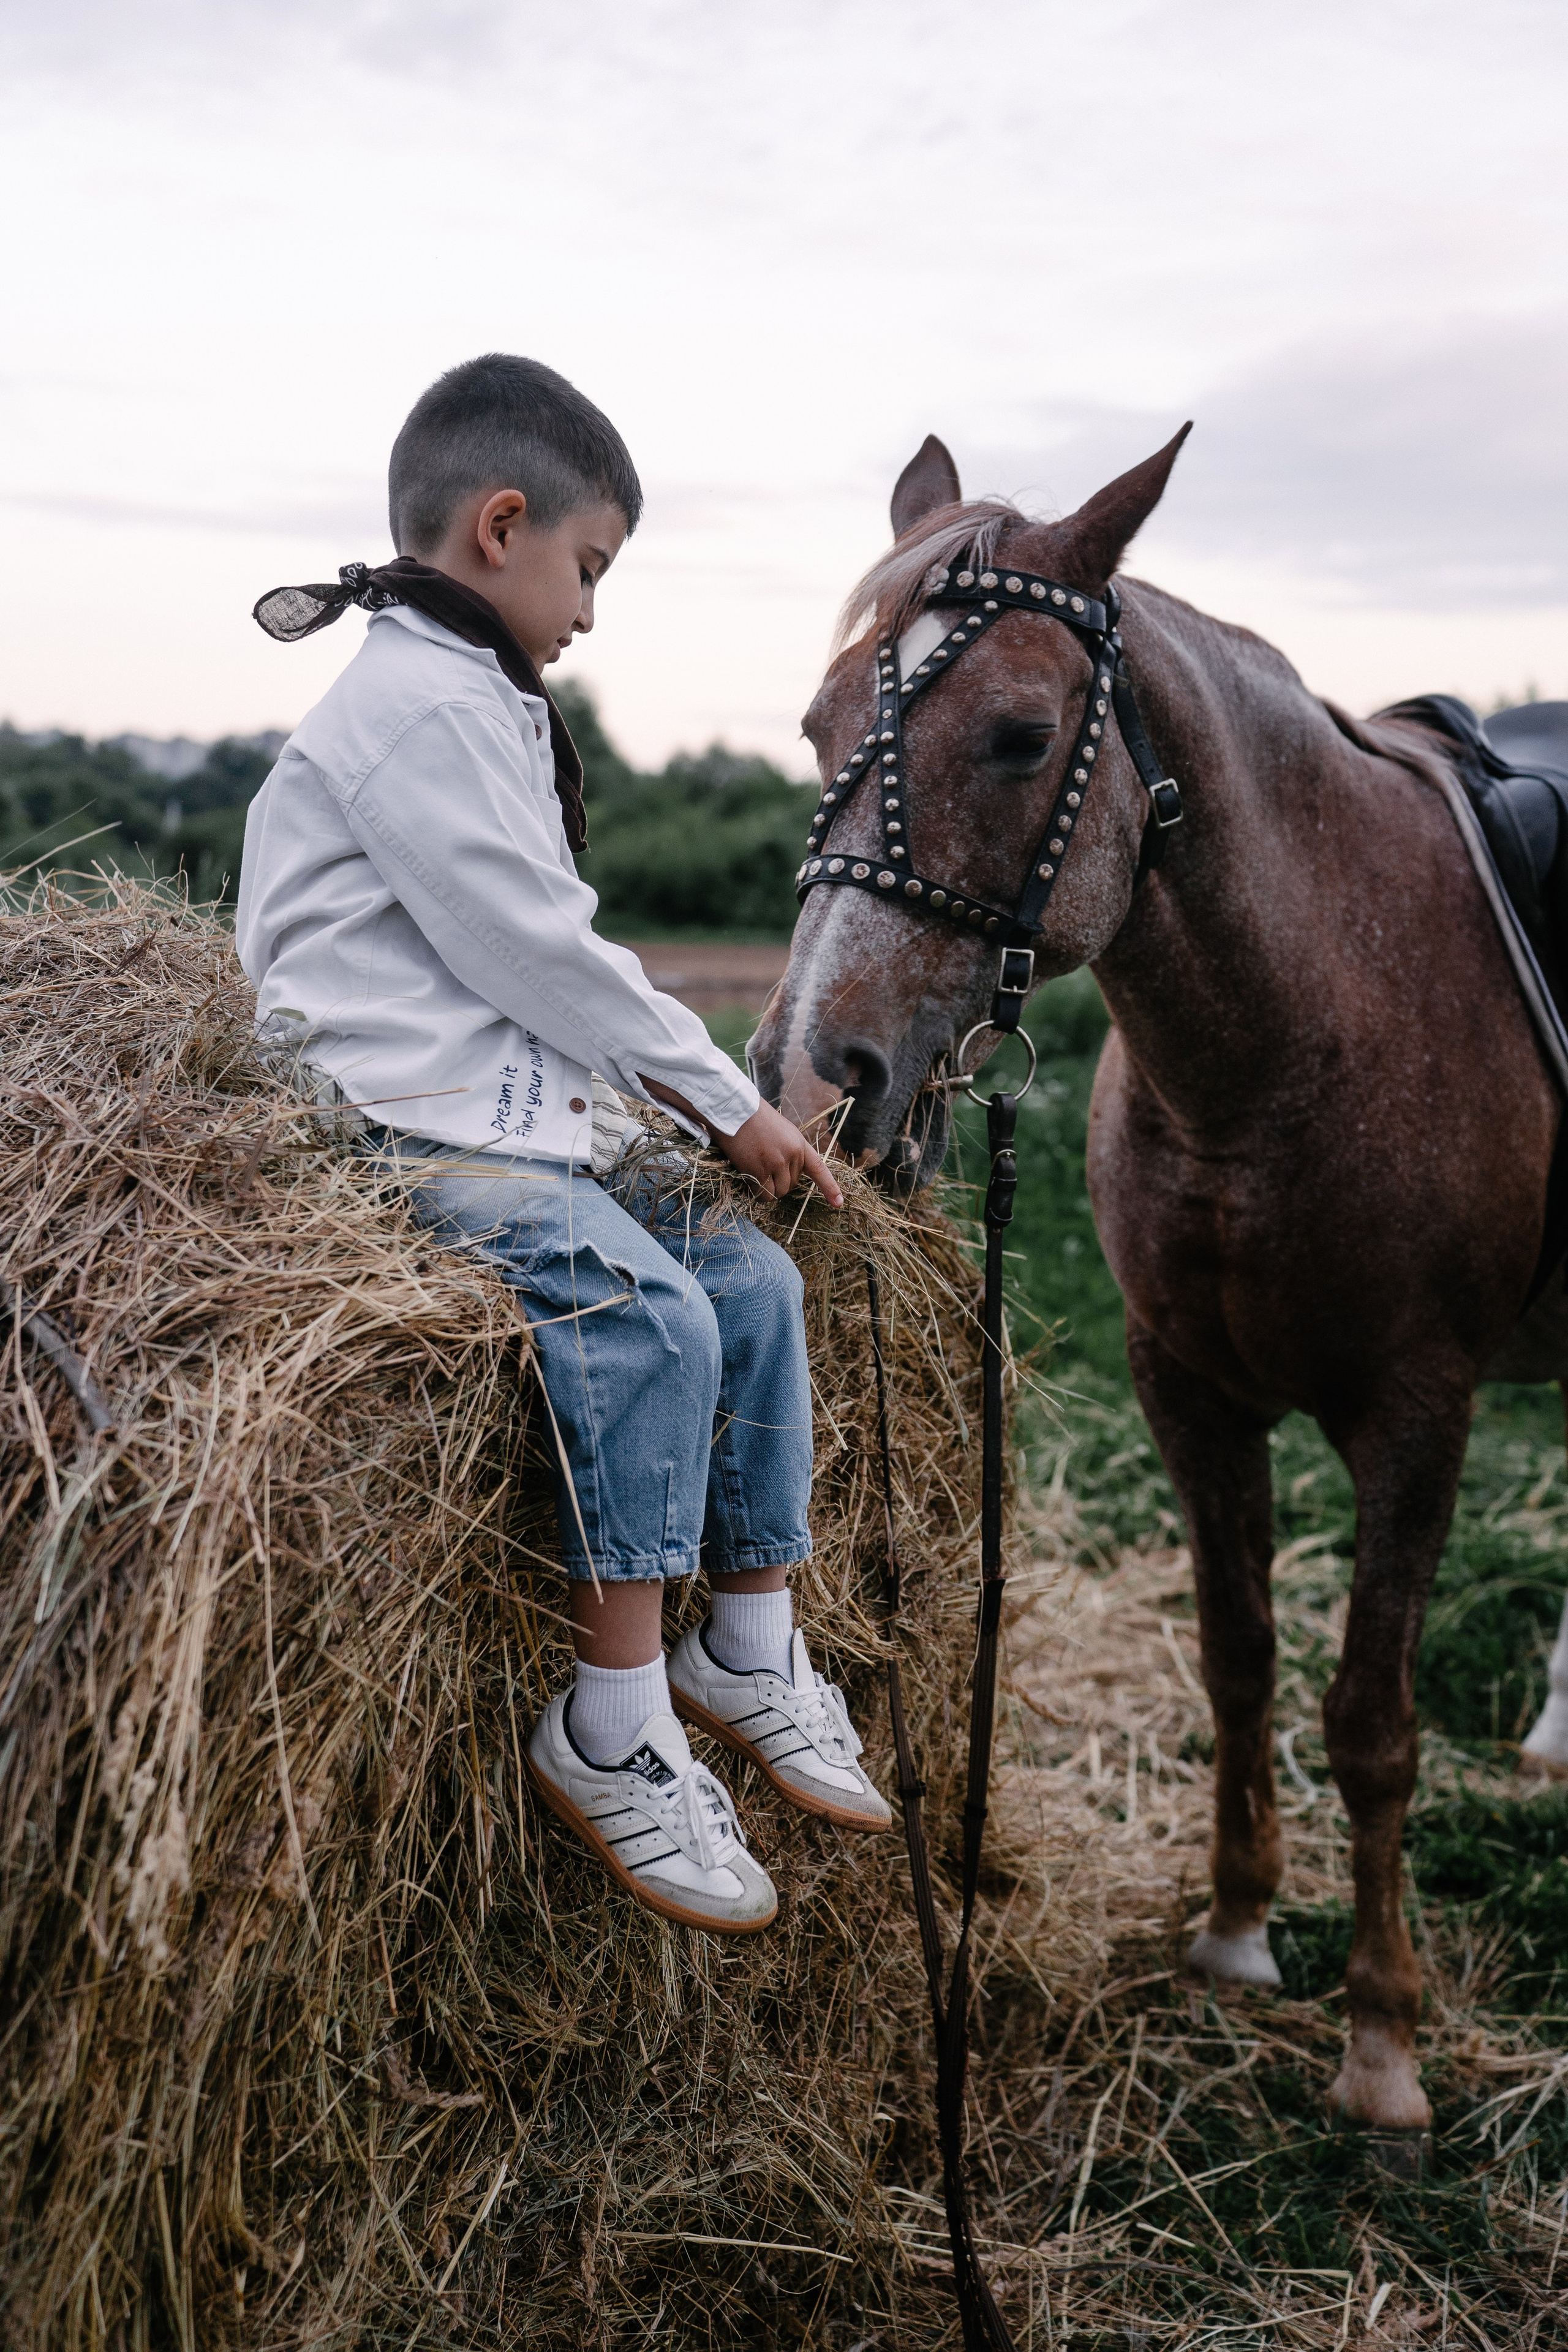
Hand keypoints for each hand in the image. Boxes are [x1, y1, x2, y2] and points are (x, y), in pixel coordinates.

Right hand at [639, 1080, 843, 1206]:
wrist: (735, 1109)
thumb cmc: (754, 1119)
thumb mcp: (781, 1132)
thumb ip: (788, 1151)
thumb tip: (784, 1178)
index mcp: (799, 1144)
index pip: (819, 1169)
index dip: (829, 1188)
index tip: (838, 1204)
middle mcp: (791, 1155)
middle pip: (791, 1185)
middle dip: (777, 1182)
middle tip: (762, 1165)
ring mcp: (775, 1164)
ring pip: (778, 1193)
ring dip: (766, 1189)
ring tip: (754, 1171)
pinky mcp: (758, 1170)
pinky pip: (763, 1194)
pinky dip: (756, 1193)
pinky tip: (748, 1179)